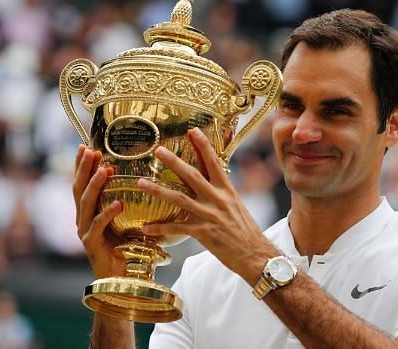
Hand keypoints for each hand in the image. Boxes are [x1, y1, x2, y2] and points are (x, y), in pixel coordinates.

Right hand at [73, 145, 124, 278]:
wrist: (119, 279)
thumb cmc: (125, 249)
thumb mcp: (124, 221)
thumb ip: (123, 202)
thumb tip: (134, 177)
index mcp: (88, 212)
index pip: (81, 184)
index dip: (82, 166)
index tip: (86, 147)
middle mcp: (82, 219)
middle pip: (78, 189)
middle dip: (84, 169)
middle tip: (90, 151)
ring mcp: (85, 232)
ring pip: (86, 204)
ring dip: (95, 185)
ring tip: (105, 170)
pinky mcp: (92, 244)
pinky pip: (99, 225)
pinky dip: (108, 213)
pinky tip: (118, 203)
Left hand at [137, 128, 279, 284]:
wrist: (257, 256)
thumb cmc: (246, 232)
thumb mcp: (237, 206)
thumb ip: (221, 193)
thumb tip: (210, 182)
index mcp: (227, 191)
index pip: (214, 163)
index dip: (203, 146)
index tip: (192, 131)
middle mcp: (218, 200)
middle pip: (193, 175)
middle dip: (174, 162)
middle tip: (158, 150)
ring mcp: (211, 216)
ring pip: (180, 199)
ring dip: (158, 190)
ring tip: (141, 182)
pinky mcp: (204, 233)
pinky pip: (178, 228)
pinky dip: (160, 228)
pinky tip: (146, 227)